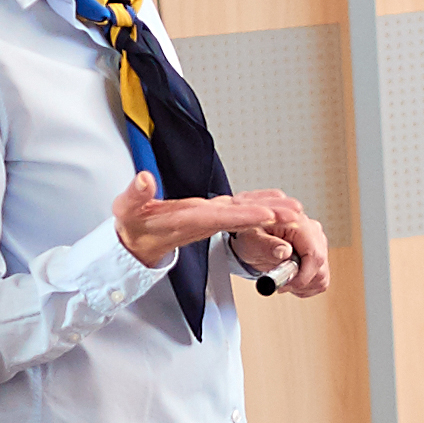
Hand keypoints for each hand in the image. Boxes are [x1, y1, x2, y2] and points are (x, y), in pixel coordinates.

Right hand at [109, 172, 307, 270]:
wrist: (136, 244)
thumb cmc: (132, 227)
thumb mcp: (127, 210)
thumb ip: (136, 194)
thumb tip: (145, 178)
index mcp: (187, 220)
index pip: (221, 217)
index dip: (245, 217)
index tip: (268, 215)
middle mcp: (204, 221)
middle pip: (242, 218)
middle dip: (270, 216)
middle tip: (297, 214)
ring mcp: (210, 218)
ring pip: (245, 213)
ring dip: (271, 211)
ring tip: (296, 210)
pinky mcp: (211, 214)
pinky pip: (240, 210)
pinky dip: (260, 206)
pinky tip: (277, 204)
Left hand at [227, 188, 332, 297]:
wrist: (253, 238)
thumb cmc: (251, 236)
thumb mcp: (252, 240)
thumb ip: (268, 245)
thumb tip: (285, 251)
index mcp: (299, 224)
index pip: (314, 255)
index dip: (303, 276)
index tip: (287, 285)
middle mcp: (313, 232)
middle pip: (321, 267)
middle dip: (301, 283)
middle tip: (281, 284)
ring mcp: (318, 243)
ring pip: (322, 276)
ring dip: (304, 286)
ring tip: (285, 282)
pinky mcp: (319, 254)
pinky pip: (321, 278)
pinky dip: (307, 286)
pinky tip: (292, 281)